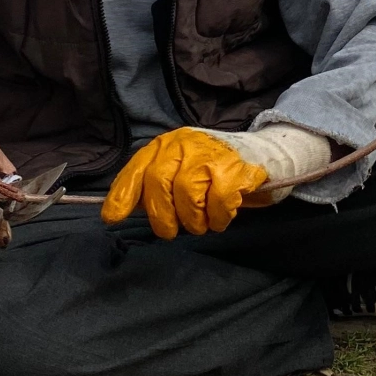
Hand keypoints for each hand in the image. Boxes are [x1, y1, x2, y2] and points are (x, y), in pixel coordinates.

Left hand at [102, 128, 269, 238]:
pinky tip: (220, 218)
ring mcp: (210, 154)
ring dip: (193, 220)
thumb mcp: (179, 170)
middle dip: (161, 216)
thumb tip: (119, 211)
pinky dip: (217, 218)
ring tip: (201, 223)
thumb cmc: (213, 170)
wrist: (263, 154)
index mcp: (166, 145)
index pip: (137, 169)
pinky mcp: (234, 169)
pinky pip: (217, 202)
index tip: (112, 218)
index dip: (122, 195)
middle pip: (158, 183)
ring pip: (187, 194)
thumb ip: (153, 187)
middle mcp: (184, 144)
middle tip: (170, 231)